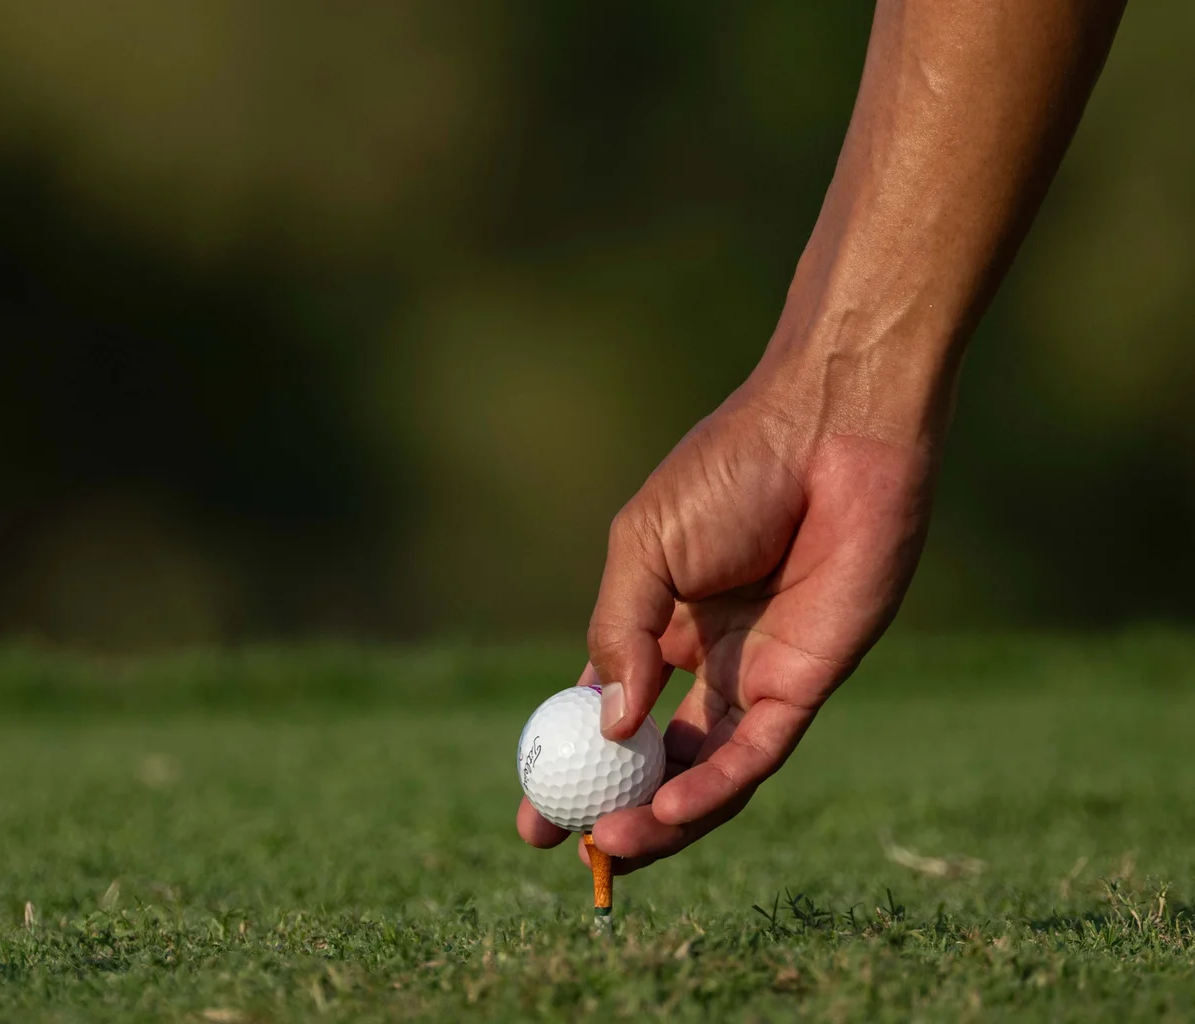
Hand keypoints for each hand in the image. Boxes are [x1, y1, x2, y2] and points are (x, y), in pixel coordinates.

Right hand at [517, 364, 939, 871]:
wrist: (828, 428)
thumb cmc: (732, 468)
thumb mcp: (642, 546)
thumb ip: (619, 631)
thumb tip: (610, 725)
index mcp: (661, 626)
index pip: (611, 716)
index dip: (571, 764)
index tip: (532, 812)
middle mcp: (711, 663)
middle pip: (659, 762)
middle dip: (612, 810)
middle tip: (567, 846)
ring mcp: (760, 676)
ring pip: (708, 774)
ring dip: (661, 818)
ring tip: (610, 844)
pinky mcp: (808, 681)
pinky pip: (755, 753)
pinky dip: (710, 786)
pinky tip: (666, 808)